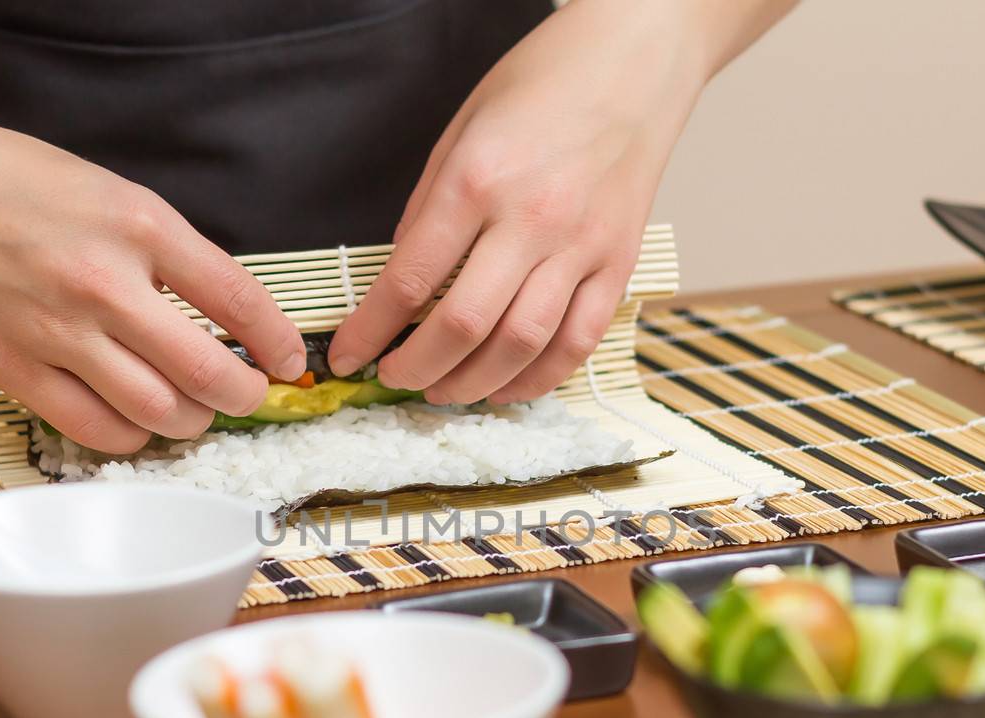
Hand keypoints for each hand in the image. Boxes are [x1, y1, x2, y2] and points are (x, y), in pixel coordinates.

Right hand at [0, 121, 304, 452]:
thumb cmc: (19, 184)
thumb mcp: (118, 196)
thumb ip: (174, 255)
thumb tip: (233, 319)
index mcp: (140, 226)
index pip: (239, 300)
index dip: (277, 342)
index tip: (289, 360)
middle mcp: (102, 280)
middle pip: (205, 371)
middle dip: (243, 395)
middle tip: (246, 393)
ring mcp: (56, 330)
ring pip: (156, 411)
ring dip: (191, 421)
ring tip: (193, 408)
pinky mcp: (15, 368)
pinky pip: (94, 429)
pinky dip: (133, 436)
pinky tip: (138, 420)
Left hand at [327, 0, 721, 403]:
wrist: (636, 59)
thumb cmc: (544, 84)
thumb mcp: (461, 130)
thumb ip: (429, 208)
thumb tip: (401, 281)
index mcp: (478, 180)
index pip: (410, 279)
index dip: (370, 331)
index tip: (348, 356)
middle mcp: (531, 219)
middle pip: (465, 326)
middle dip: (417, 368)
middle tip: (396, 378)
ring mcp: (582, 246)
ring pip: (522, 345)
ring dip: (474, 384)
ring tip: (445, 390)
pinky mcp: (619, 262)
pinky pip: (579, 342)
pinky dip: (539, 378)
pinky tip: (508, 388)